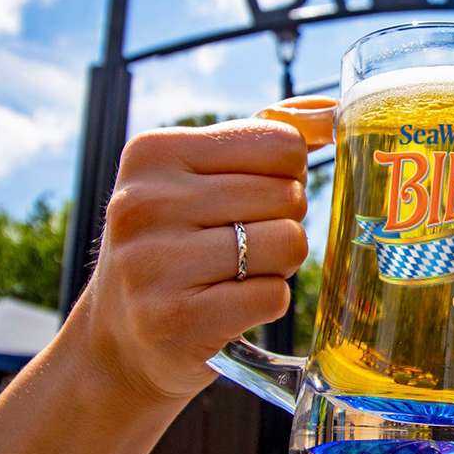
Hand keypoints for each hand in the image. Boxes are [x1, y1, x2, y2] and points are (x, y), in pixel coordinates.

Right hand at [72, 96, 335, 402]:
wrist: (120, 340)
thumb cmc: (180, 245)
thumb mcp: (203, 177)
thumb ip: (266, 136)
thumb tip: (333, 112)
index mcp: (154, 152)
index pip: (282, 143)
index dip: (286, 177)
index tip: (248, 201)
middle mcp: (145, 202)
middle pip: (289, 196)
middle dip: (281, 224)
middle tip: (236, 246)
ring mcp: (154, 262)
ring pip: (289, 243)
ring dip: (278, 266)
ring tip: (234, 275)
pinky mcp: (176, 320)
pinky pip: (274, 296)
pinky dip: (267, 304)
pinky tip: (228, 307)